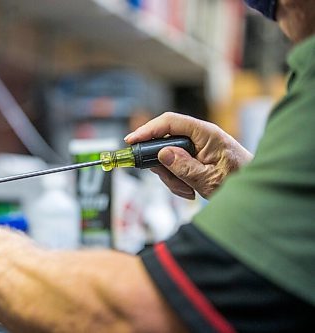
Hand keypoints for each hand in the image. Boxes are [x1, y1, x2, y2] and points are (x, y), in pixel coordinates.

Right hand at [124, 112, 252, 198]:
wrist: (257, 191)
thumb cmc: (241, 181)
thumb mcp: (210, 179)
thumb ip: (185, 167)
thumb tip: (163, 154)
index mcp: (206, 133)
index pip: (170, 122)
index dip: (148, 129)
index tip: (132, 141)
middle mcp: (200, 136)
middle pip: (164, 142)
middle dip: (161, 164)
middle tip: (166, 179)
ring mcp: (197, 147)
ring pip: (168, 157)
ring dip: (171, 177)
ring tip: (187, 190)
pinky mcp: (195, 158)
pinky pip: (175, 166)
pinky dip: (177, 181)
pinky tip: (190, 190)